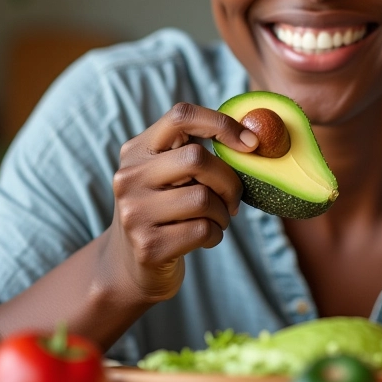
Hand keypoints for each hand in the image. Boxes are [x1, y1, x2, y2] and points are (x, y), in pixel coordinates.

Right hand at [102, 102, 256, 304]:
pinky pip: (203, 230)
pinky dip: (216, 234)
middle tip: (234, 198)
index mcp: (138, 149)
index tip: (251, 144)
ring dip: (223, 213)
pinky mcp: (148, 245)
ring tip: (216, 220)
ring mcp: (134, 211)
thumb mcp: (170, 174)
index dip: (221, 124)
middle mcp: (129, 176)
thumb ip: (196, 152)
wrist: (131, 266)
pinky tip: (205, 238)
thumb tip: (251, 140)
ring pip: (203, 198)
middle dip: (229, 181)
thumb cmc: (168, 210)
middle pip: (196, 158)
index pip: (181, 116)